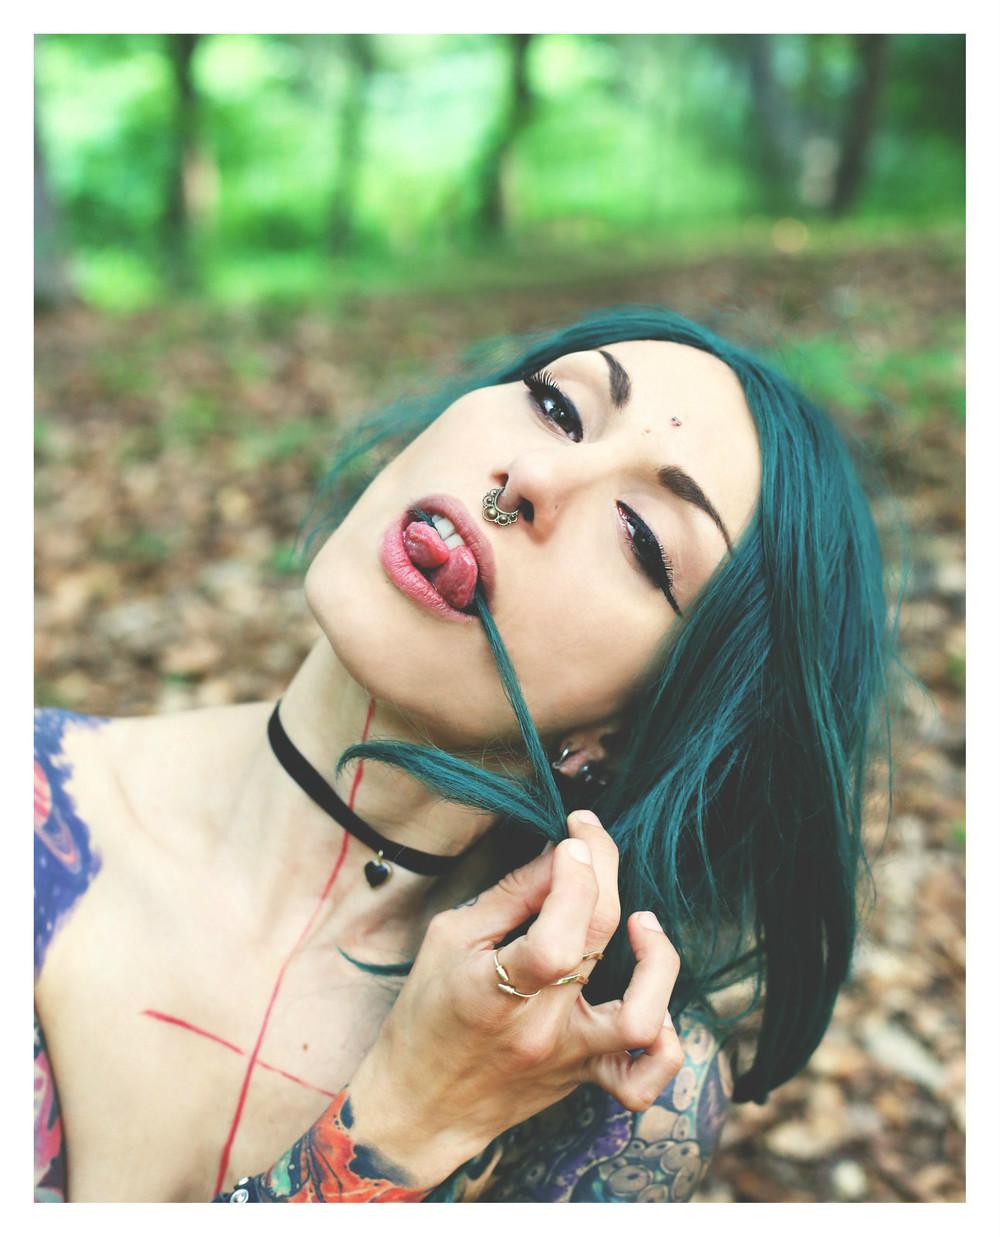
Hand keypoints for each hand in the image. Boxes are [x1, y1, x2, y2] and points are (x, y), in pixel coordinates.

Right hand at [346, 809, 684, 1189]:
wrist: (420, 1106)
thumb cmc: (426, 1014)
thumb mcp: (449, 938)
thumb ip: (511, 896)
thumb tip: (561, 854)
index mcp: (494, 991)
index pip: (557, 931)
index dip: (576, 871)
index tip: (571, 837)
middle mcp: (539, 1027)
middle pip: (600, 937)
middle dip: (603, 869)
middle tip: (587, 842)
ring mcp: (568, 1057)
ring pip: (642, 1017)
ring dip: (657, 959)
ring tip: (641, 923)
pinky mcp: (585, 1077)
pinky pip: (642, 1082)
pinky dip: (666, 1043)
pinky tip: (653, 999)